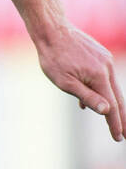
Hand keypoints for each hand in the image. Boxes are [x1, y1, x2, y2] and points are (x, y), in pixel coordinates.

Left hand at [34, 22, 123, 141]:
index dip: (115, 124)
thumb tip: (107, 111)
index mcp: (99, 77)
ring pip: (111, 86)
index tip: (119, 138)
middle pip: (117, 98)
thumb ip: (87, 97)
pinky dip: (101, 89)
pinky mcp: (100, 55)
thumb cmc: (53, 58)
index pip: (111, 107)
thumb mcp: (65, 82)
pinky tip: (90, 98)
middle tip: (125, 134)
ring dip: (111, 104)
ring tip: (112, 120)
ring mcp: (105, 60)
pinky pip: (104, 76)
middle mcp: (106, 68)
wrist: (51, 30)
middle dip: (121, 117)